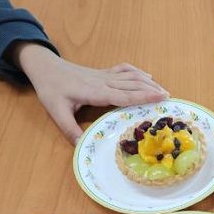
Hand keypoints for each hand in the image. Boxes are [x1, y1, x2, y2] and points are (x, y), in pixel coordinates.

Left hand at [13, 43, 168, 142]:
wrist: (44, 66)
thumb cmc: (50, 89)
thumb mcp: (56, 112)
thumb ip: (69, 130)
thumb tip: (81, 147)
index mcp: (95, 92)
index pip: (125, 95)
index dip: (144, 95)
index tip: (161, 96)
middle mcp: (103, 82)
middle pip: (133, 84)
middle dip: (152, 89)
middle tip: (169, 98)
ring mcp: (104, 75)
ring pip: (131, 76)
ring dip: (148, 81)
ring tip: (163, 89)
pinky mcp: (102, 73)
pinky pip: (124, 70)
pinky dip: (137, 72)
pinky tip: (146, 76)